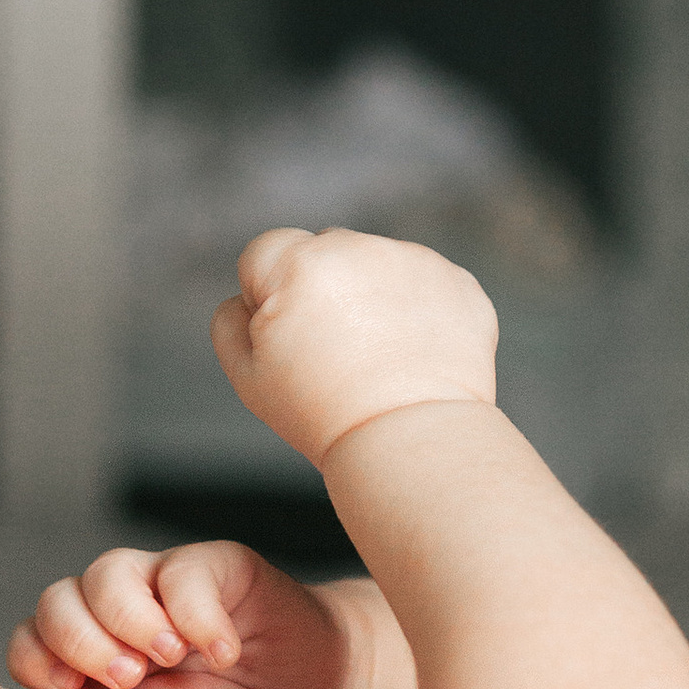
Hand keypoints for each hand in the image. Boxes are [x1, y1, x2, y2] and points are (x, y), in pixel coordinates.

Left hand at [8, 539, 359, 688]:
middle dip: (80, 641)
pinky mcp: (212, 563)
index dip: (39, 663)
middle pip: (57, 601)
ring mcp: (160, 583)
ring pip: (107, 573)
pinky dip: (196, 613)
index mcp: (90, 660)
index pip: (30, 645)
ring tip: (170, 657)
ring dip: (129, 618)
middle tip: (129, 679)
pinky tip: (222, 651)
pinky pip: (183, 570)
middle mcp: (114, 613)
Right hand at [210, 228, 497, 468]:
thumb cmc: (322, 414)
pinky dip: (420, 312)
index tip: (291, 342)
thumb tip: (245, 297)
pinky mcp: (459, 282)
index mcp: (300, 262)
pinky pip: (424, 283)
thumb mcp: (248, 377)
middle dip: (324, 290)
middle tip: (337, 354)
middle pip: (325, 250)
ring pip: (377, 265)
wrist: (410, 441)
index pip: (265, 253)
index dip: (268, 299)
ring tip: (380, 359)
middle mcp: (360, 247)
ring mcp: (416, 261)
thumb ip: (229, 321)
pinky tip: (415, 357)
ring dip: (373, 296)